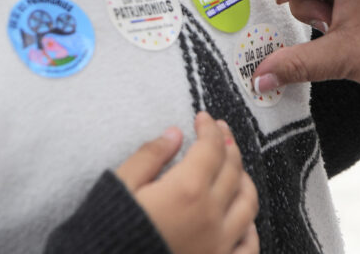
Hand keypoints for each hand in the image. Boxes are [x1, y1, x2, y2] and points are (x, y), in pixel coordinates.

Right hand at [116, 112, 258, 253]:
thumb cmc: (108, 231)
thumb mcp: (121, 186)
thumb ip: (150, 156)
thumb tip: (174, 134)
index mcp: (186, 189)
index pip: (211, 148)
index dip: (209, 128)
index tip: (203, 118)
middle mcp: (210, 215)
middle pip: (233, 170)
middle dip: (228, 145)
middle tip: (220, 132)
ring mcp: (218, 244)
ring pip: (248, 203)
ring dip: (244, 179)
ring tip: (234, 167)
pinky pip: (248, 246)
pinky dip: (250, 227)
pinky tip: (243, 218)